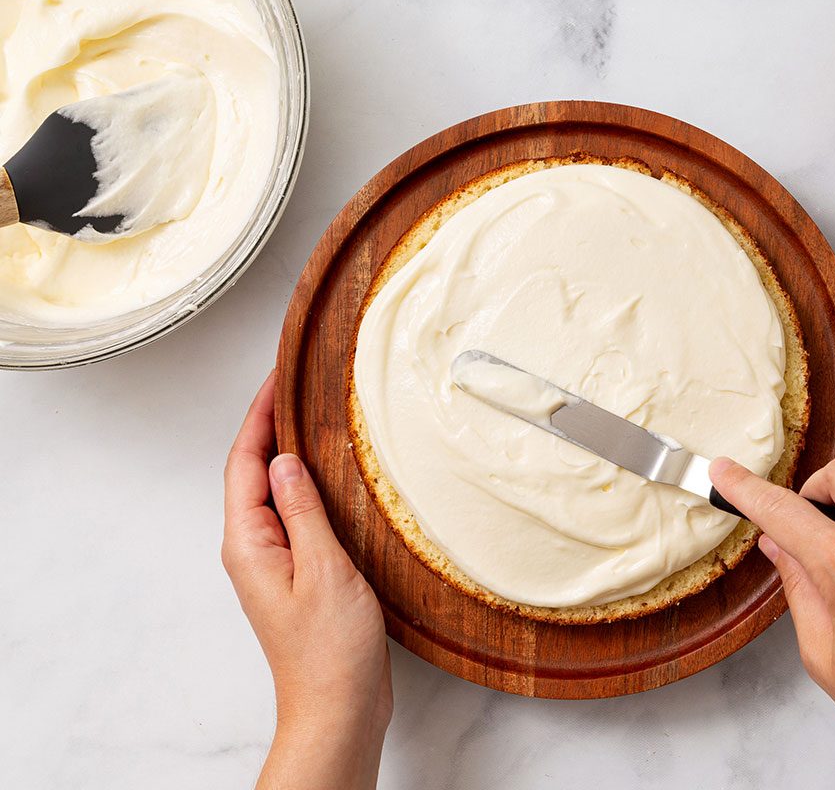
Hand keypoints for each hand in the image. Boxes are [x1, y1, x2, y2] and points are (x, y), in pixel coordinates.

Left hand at [223, 372, 391, 789]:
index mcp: (250, 544)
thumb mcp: (325, 570)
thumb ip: (303, 511)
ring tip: (312, 416)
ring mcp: (275, 563)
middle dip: (269, 425)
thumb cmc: (331, 652)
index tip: (277, 377)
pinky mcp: (298, 575)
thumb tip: (284, 461)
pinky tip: (331, 477)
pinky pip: (294, 514)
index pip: (244, 463)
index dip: (259, 416)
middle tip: (295, 384)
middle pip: (251, 472)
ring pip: (273, 492)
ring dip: (288, 452)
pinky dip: (307, 484)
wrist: (338, 709)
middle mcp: (254, 550)